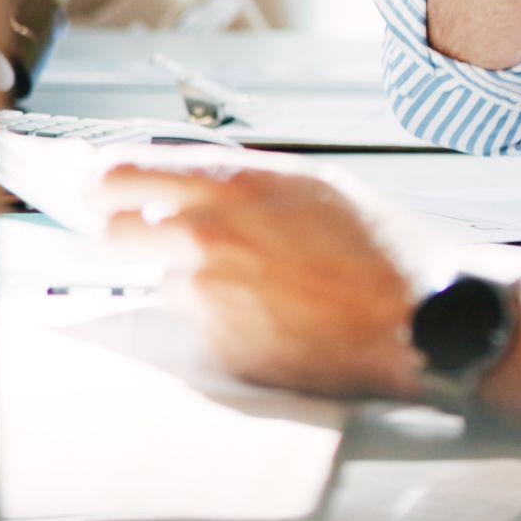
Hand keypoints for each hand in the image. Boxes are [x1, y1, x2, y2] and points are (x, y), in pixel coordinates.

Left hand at [92, 153, 437, 400]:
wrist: (420, 317)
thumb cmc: (381, 248)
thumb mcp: (312, 184)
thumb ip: (238, 179)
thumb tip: (177, 178)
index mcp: (231, 186)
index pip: (118, 173)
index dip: (101, 183)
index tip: (100, 190)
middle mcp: (208, 237)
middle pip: (113, 234)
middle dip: (131, 237)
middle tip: (161, 243)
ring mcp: (211, 296)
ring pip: (164, 284)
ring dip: (193, 285)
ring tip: (259, 287)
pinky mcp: (222, 347)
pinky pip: (201, 330)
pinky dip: (228, 325)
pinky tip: (277, 319)